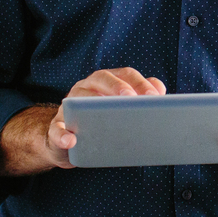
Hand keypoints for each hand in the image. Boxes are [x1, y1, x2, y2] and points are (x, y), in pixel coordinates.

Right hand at [0, 67, 164, 175]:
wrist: (69, 142)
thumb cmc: (103, 125)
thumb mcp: (121, 113)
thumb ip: (140, 102)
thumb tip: (161, 94)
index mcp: (107, 82)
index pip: (126, 74)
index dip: (141, 83)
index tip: (155, 96)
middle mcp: (87, 87)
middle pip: (103, 78)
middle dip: (118, 87)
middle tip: (132, 99)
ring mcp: (69, 106)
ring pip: (77, 98)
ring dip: (90, 103)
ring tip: (105, 113)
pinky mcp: (56, 127)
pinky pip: (57, 130)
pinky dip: (63, 135)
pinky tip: (71, 140)